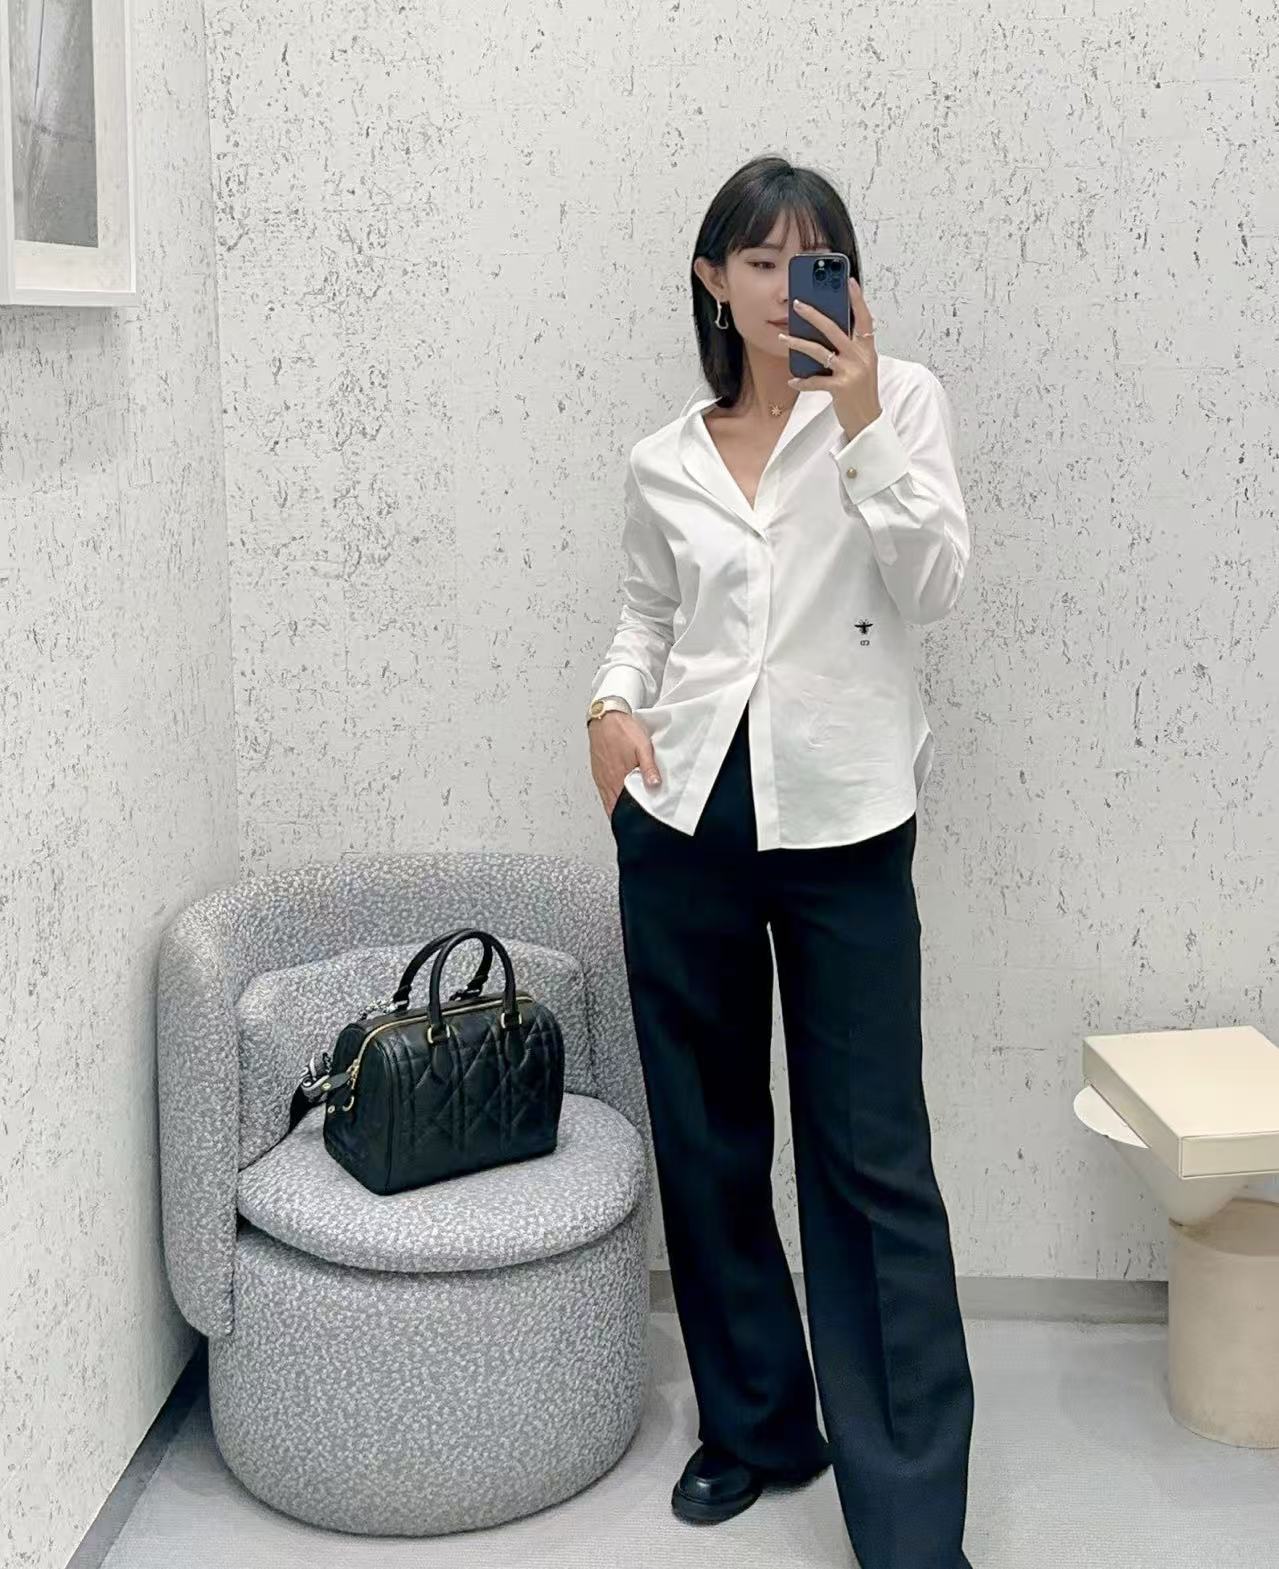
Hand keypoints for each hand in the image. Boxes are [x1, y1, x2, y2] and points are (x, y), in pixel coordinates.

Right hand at [589, 711, 660, 817]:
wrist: (605, 716)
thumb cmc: (623, 729)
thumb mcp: (642, 747)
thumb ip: (648, 768)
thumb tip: (654, 786)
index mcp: (618, 777)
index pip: (621, 807)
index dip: (627, 818)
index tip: (635, 824)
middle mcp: (607, 780)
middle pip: (614, 807)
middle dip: (623, 816)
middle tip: (633, 822)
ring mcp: (601, 777)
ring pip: (608, 800)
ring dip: (617, 807)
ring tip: (627, 814)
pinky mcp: (598, 772)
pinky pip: (604, 791)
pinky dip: (611, 798)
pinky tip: (618, 797)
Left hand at [778, 276, 881, 441]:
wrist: (868, 420)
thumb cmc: (861, 392)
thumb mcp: (862, 366)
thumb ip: (850, 349)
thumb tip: (827, 332)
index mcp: (867, 349)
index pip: (864, 318)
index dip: (857, 300)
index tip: (848, 282)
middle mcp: (861, 357)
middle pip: (835, 329)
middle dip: (814, 315)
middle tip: (797, 304)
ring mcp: (851, 371)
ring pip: (820, 351)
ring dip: (798, 343)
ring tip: (783, 338)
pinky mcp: (841, 388)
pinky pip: (816, 381)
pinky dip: (803, 381)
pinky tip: (793, 380)